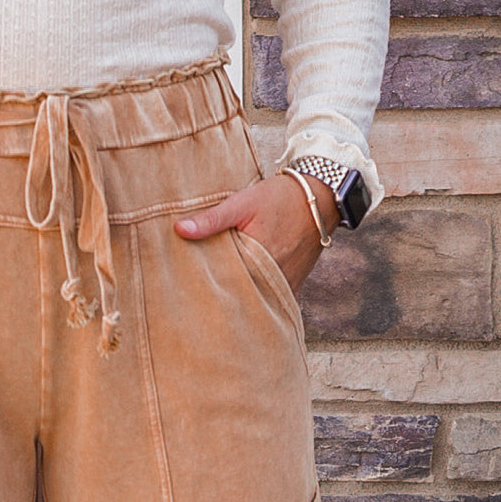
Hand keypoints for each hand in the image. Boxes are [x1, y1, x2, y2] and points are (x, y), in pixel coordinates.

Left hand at [174, 173, 337, 293]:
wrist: (321, 198)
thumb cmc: (281, 198)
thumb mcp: (243, 202)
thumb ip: (212, 219)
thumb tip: (179, 230)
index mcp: (256, 260)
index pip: (223, 284)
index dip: (205, 289)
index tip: (187, 292)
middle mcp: (272, 278)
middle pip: (238, 296)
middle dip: (219, 298)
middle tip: (195, 302)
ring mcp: (283, 285)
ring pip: (254, 300)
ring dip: (238, 300)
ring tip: (214, 303)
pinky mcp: (292, 286)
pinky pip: (270, 299)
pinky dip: (256, 298)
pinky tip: (240, 298)